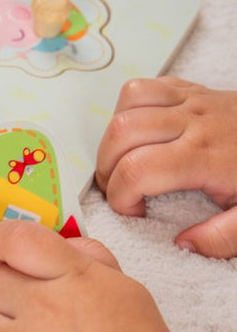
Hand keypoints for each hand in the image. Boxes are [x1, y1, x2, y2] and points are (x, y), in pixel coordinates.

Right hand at [95, 77, 236, 257]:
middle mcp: (193, 124)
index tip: (134, 212)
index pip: (137, 170)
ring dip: (112, 141)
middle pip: (121, 135)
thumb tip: (183, 242)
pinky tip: (138, 135)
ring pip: (125, 109)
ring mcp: (190, 102)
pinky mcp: (189, 90)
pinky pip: (140, 88)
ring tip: (123, 163)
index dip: (120, 197)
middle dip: (107, 169)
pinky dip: (126, 111)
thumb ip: (223, 237)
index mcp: (206, 157)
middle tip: (121, 190)